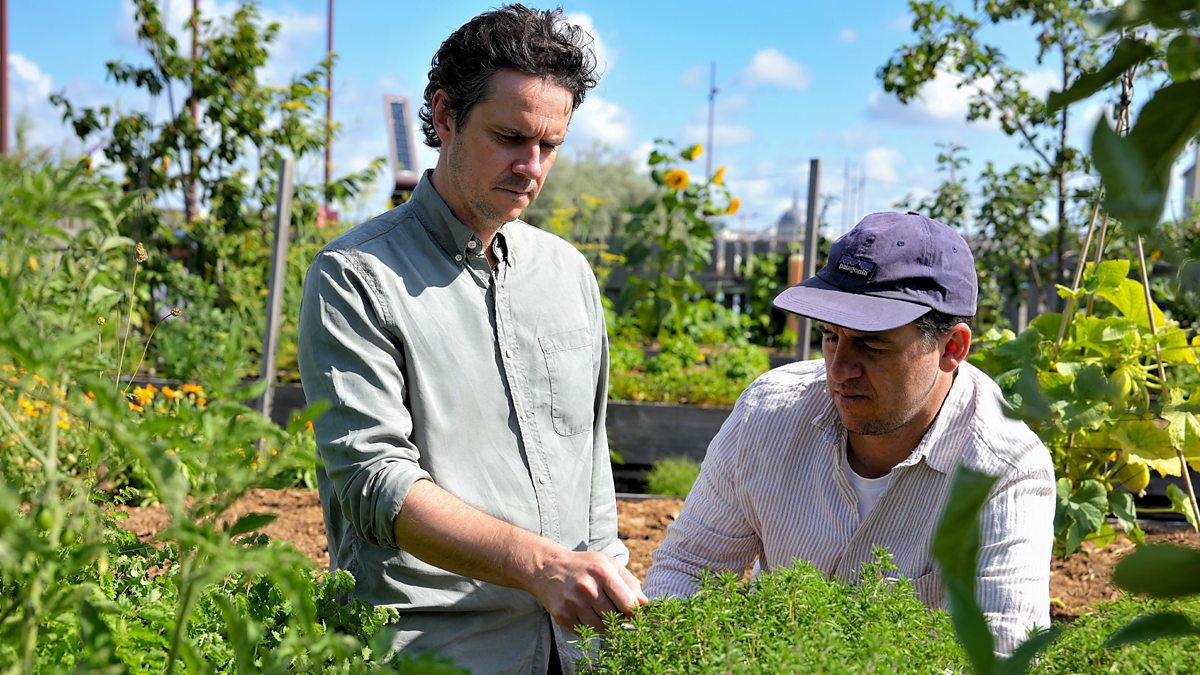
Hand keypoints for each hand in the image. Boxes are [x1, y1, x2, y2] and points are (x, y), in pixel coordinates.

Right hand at [529, 550, 648, 634]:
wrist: (548, 568)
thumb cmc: (585, 566)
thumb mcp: (608, 564)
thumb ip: (629, 582)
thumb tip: (645, 604)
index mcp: (603, 572)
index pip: (628, 604)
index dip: (635, 612)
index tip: (634, 613)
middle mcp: (587, 588)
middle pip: (615, 618)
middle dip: (618, 617)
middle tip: (613, 609)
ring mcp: (573, 603)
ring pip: (601, 627)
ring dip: (603, 623)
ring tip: (597, 609)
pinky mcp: (562, 615)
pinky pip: (585, 630)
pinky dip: (588, 625)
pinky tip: (583, 612)